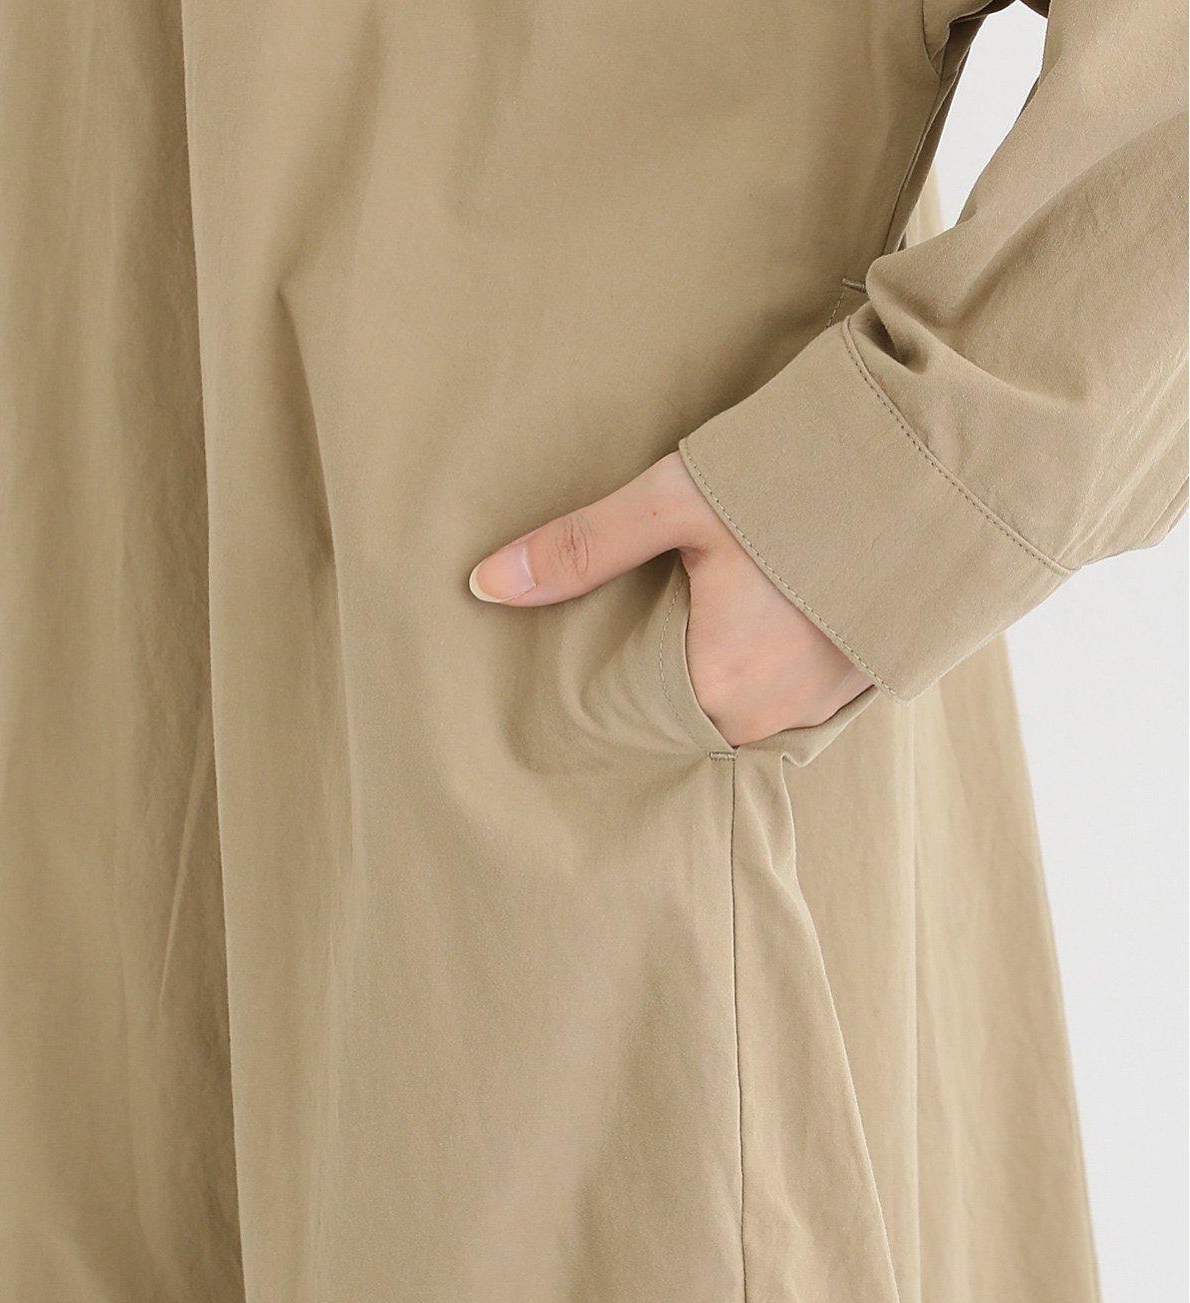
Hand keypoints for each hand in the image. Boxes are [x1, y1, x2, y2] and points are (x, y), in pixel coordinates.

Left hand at [469, 451, 869, 744]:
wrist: (949, 458)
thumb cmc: (808, 480)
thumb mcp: (679, 500)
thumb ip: (584, 546)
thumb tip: (485, 585)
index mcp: (723, 689)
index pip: (634, 712)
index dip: (608, 673)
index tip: (592, 636)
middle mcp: (778, 714)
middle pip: (689, 705)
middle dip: (662, 663)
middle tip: (647, 604)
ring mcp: (830, 701)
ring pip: (742, 696)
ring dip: (719, 657)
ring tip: (704, 597)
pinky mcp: (866, 676)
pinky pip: (792, 685)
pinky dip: (768, 654)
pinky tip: (765, 604)